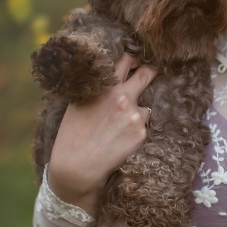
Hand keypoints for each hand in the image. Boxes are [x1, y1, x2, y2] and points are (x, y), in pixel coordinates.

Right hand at [47, 52, 156, 214]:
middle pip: (147, 74)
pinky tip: (118, 142)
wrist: (76, 167)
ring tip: (116, 130)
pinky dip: (134, 132)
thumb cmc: (72, 135)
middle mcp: (121, 96)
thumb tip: (112, 78)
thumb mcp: (79, 102)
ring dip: (136, 114)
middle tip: (154, 71)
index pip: (126, 60)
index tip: (138, 60)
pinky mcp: (141, 133)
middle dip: (152, 71)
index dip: (134, 59)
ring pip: (144, 107)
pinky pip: (143, 127)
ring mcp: (134, 115)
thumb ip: (98, 89)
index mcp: (104, 85)